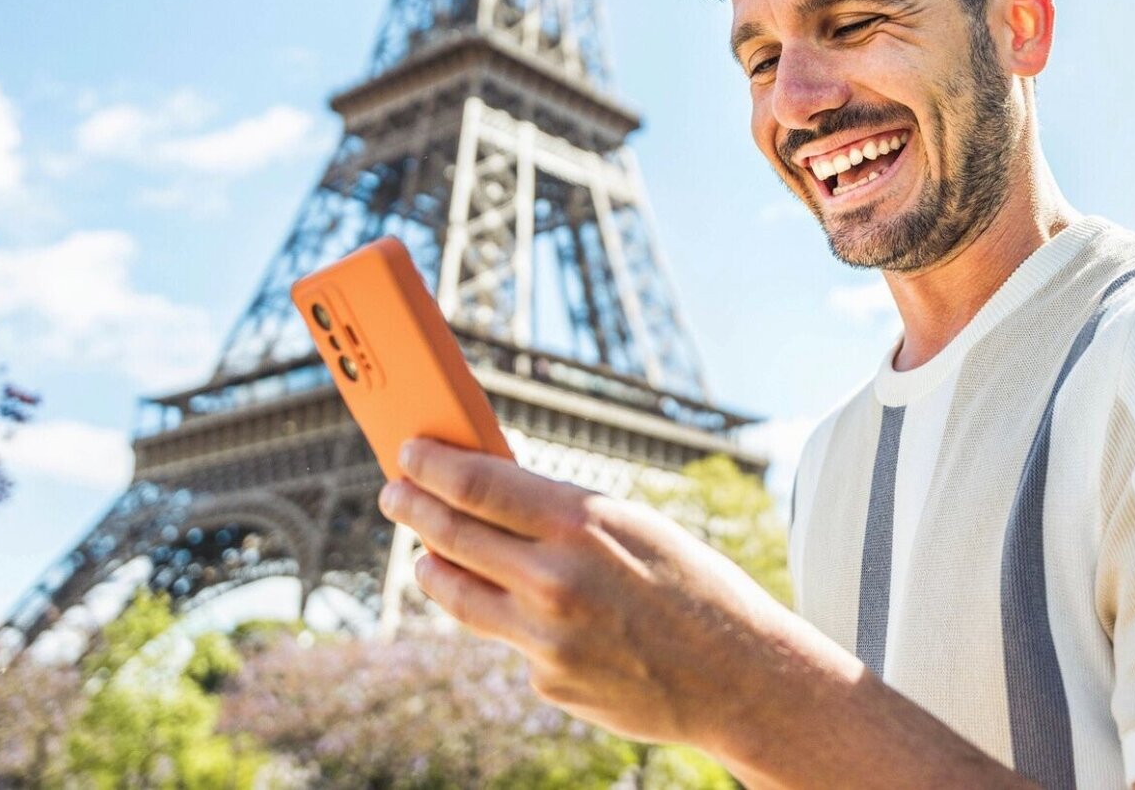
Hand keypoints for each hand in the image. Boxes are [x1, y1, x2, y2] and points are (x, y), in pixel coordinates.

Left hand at [377, 438, 795, 749]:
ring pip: (459, 595)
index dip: (430, 465)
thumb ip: (563, 515)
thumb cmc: (694, 588)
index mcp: (581, 523)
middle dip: (413, 508)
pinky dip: (515, 625)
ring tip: (424, 557)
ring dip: (433, 569)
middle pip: (451, 534)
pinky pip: (512, 642)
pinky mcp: (547, 680)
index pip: (476, 483)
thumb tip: (492, 495)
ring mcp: (545, 636)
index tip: (408, 454)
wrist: (740, 676)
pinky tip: (539, 620)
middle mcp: (553, 579)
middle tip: (394, 495)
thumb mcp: (633, 527)